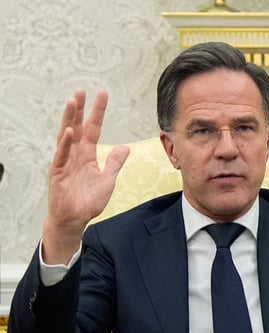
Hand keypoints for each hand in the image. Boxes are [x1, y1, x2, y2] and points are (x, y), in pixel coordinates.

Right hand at [43, 90, 128, 264]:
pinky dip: (65, 144)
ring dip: (69, 119)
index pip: (92, 128)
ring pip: (66, 136)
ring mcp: (65, 161)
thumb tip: (125, 147)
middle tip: (82, 90)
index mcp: (87, 154)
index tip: (102, 95)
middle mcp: (75, 154)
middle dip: (79, 109)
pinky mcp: (57, 172)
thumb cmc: (88, 200)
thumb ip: (115, 163)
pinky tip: (69, 132)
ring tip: (73, 102)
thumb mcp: (107, 180)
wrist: (75, 219)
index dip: (97, 112)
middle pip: (77, 126)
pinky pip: (62, 155)